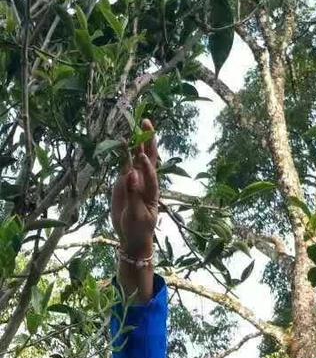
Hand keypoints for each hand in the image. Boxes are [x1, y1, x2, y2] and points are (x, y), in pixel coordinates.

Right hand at [111, 119, 158, 256]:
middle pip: (148, 157)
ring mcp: (134, 179)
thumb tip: (131, 175)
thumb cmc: (138, 228)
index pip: (150, 174)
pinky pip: (124, 162)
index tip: (140, 156)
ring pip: (135, 157)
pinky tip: (122, 140)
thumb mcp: (136, 215)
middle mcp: (145, 181)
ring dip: (136, 141)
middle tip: (147, 122)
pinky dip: (123, 151)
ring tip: (135, 124)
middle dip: (148, 140)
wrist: (131, 236)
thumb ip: (134, 195)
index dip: (146, 165)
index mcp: (152, 191)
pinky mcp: (124, 180)